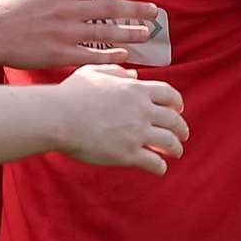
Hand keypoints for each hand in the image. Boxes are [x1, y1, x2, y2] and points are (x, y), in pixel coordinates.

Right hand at [0, 0, 159, 68]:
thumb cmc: (6, 6)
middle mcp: (66, 9)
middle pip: (110, 8)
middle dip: (136, 10)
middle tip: (154, 13)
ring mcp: (63, 33)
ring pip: (105, 32)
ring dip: (129, 33)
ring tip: (145, 34)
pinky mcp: (58, 54)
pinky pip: (91, 55)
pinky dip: (110, 56)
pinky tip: (124, 55)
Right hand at [55, 64, 186, 172]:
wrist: (58, 117)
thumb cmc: (71, 94)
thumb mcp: (93, 73)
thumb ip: (116, 71)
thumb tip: (134, 76)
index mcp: (135, 89)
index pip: (169, 94)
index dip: (178, 103)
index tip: (179, 109)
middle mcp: (141, 110)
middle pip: (174, 120)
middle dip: (182, 128)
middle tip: (182, 135)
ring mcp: (136, 133)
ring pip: (169, 142)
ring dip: (176, 148)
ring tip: (176, 152)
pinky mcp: (128, 153)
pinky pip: (154, 162)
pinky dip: (160, 166)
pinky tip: (160, 169)